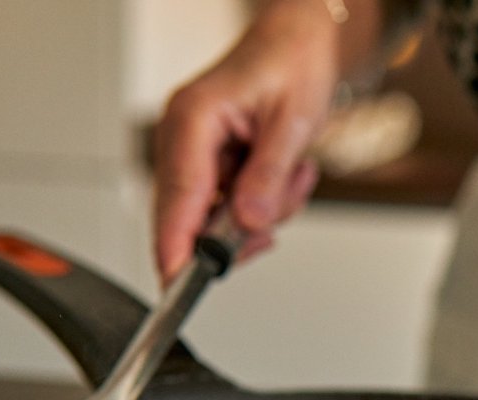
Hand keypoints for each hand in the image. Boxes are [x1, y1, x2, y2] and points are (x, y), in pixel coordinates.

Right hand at [152, 2, 341, 282]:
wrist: (301, 39)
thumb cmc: (293, 60)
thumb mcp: (293, 122)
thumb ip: (269, 176)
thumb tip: (249, 222)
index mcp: (193, 118)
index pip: (178, 196)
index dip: (176, 244)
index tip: (177, 282)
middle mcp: (184, 135)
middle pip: (191, 216)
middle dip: (239, 229)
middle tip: (273, 221)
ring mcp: (195, 150)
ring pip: (218, 217)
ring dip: (263, 210)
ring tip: (292, 173)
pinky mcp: (212, 161)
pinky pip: (232, 205)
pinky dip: (265, 201)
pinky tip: (285, 174)